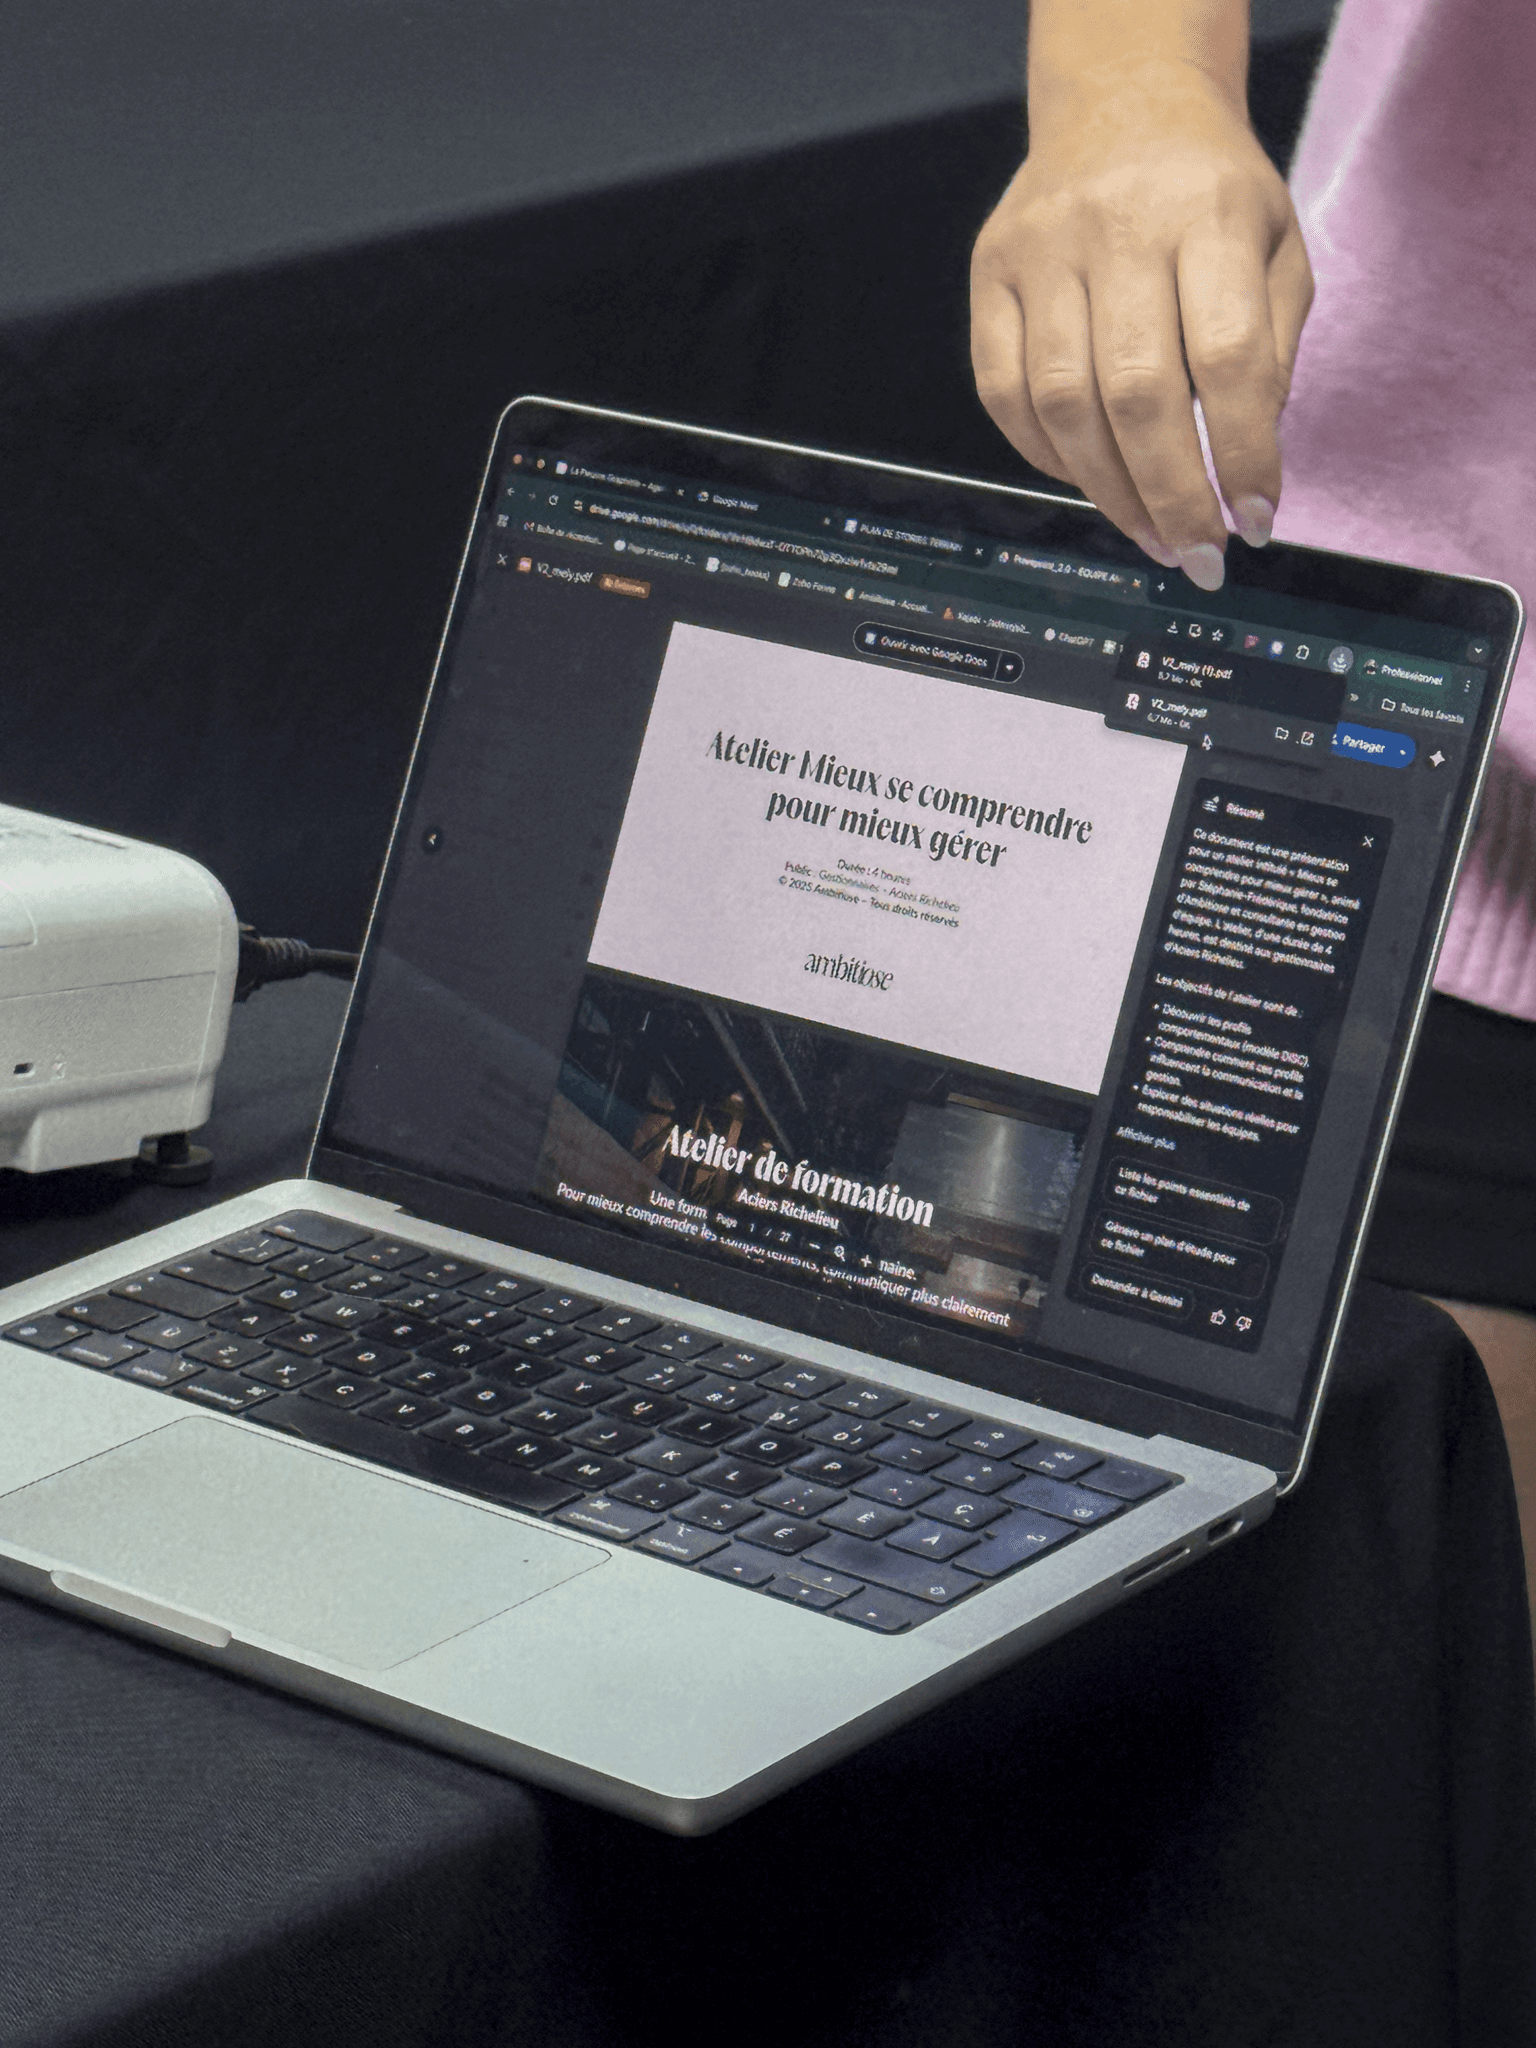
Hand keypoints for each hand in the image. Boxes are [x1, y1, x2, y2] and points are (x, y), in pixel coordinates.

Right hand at [970, 64, 1312, 588]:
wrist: (1122, 106)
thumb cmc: (1211, 195)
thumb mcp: (1276, 250)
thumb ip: (1270, 353)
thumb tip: (1243, 472)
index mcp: (1206, 213)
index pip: (1227, 359)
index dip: (1241, 456)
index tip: (1257, 523)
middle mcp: (1115, 227)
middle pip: (1136, 393)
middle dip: (1171, 495)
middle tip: (1197, 558)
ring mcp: (1039, 251)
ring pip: (1063, 404)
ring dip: (1109, 492)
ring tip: (1150, 535)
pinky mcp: (988, 274)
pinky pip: (1004, 393)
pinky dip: (1047, 457)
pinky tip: (1090, 480)